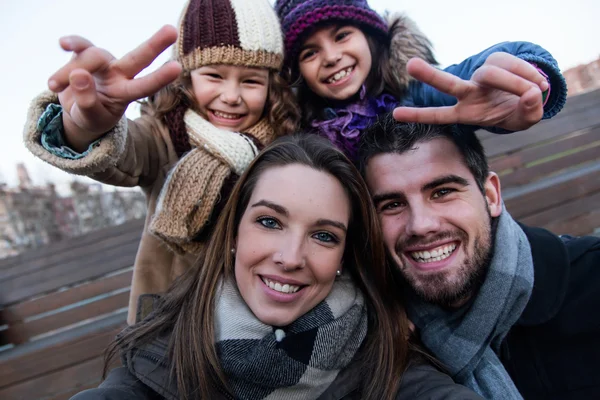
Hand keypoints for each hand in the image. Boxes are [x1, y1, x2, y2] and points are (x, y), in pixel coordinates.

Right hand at [49, 25, 181, 150]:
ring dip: (69, 71)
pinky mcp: (85, 53)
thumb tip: (79, 75)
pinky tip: (64, 44)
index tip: (177, 67)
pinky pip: (80, 44)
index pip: (144, 85)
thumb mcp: (90, 118)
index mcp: (126, 93)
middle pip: (138, 57)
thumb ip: (86, 101)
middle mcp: (120, 74)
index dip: (159, 77)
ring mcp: (104, 61)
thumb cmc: (91, 117)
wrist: (78, 110)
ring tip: (53, 86)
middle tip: (172, 31)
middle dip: (155, 44)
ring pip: (92, 57)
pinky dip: (72, 43)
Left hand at [393, 53, 548, 130]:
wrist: (528, 95)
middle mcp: (468, 93)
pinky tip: (540, 85)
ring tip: (535, 91)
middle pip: (448, 83)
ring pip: (493, 74)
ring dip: (516, 82)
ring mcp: (481, 76)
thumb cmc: (519, 113)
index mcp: (467, 113)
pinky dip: (528, 75)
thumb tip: (529, 95)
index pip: (439, 115)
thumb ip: (528, 112)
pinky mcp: (495, 61)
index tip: (395, 114)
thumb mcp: (526, 120)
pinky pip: (512, 66)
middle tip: (410, 65)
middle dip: (429, 76)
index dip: (418, 115)